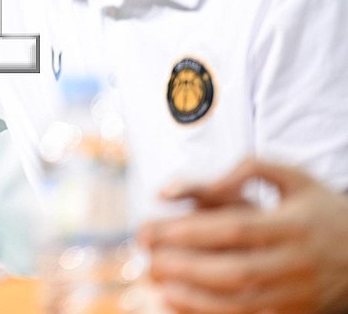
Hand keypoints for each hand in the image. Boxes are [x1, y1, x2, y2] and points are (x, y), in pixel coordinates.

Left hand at [139, 158, 347, 313]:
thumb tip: (207, 182)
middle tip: (147, 258)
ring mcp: (298, 293)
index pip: (235, 229)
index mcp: (292, 225)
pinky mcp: (296, 313)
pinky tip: (181, 302)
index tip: (153, 230)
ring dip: (193, 296)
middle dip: (185, 267)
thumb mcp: (294, 177)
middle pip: (235, 270)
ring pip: (241, 301)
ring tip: (157, 281)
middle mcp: (296, 262)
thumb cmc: (320, 209)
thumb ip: (248, 169)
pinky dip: (213, 312)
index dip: (191, 232)